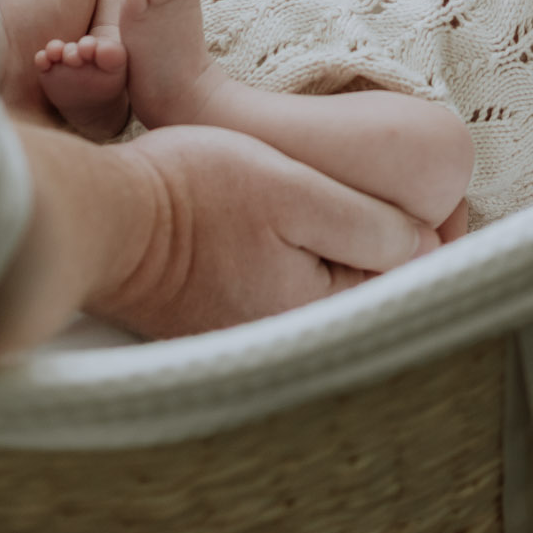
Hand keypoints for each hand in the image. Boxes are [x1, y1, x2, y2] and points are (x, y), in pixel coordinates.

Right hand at [92, 124, 441, 339]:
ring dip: (339, 250)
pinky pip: (284, 292)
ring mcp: (248, 333)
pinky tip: (283, 224)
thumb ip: (367, 225)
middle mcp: (287, 338)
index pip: (401, 281)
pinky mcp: (217, 319)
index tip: (434, 198)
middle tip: (388, 196)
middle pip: (365, 290)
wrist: (99, 217)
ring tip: (328, 205)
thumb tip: (425, 247)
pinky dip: (297, 260)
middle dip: (383, 244)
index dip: (422, 234)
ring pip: (326, 288)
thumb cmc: (193, 195)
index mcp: (316, 312)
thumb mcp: (294, 194)